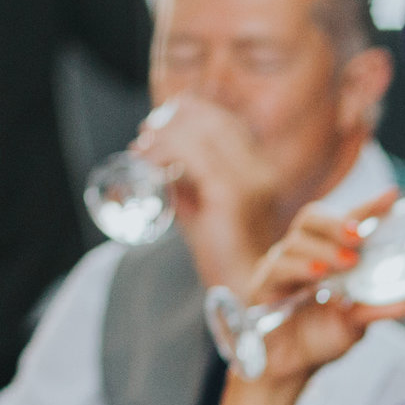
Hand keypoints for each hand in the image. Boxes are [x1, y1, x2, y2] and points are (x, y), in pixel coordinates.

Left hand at [135, 97, 278, 290]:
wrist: (247, 291)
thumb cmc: (224, 256)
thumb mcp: (205, 210)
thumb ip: (189, 185)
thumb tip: (159, 165)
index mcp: (263, 172)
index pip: (230, 124)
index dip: (196, 112)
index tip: (164, 117)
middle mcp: (262, 171)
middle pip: (216, 122)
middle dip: (175, 119)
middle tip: (145, 132)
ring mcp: (250, 181)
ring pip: (201, 134)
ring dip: (164, 135)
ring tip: (140, 147)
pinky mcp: (231, 193)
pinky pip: (191, 156)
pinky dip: (163, 152)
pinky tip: (145, 161)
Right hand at [237, 189, 404, 385]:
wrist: (290, 369)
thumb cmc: (319, 340)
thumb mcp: (353, 325)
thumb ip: (374, 311)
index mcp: (328, 257)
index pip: (345, 223)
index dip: (366, 208)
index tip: (391, 196)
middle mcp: (303, 255)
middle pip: (312, 218)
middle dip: (337, 221)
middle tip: (359, 235)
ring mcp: (280, 267)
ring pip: (297, 240)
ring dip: (323, 248)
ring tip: (346, 262)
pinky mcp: (263, 285)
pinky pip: (278, 267)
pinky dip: (299, 267)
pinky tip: (317, 275)